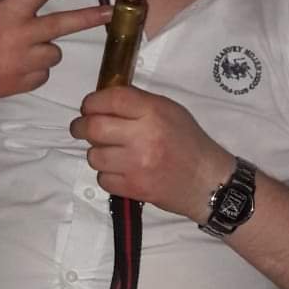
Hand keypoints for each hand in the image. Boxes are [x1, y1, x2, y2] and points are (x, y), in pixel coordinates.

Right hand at [0, 0, 110, 112]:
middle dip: (89, 17)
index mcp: (1, 11)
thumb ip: (10, 12)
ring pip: (53, 52)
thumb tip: (36, 11)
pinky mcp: (20, 84)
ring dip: (45, 51)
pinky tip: (13, 69)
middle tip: (111, 11)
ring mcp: (19, 62)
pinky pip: (42, 73)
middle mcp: (14, 35)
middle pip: (60, 24)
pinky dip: (35, 70)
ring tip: (20, 52)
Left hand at [71, 85, 231, 221]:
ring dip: (97, 153)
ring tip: (111, 153)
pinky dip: (107, 175)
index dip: (92, 102)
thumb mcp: (170, 111)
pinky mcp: (134, 188)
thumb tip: (103, 101)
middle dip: (80, 127)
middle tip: (81, 128)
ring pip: (94, 156)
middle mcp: (144, 136)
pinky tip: (121, 171)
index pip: (111, 99)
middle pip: (94, 128)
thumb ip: (138, 103)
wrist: (207, 181)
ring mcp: (137, 165)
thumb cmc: (188, 142)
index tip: (88, 107)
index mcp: (154, 112)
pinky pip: (103, 179)